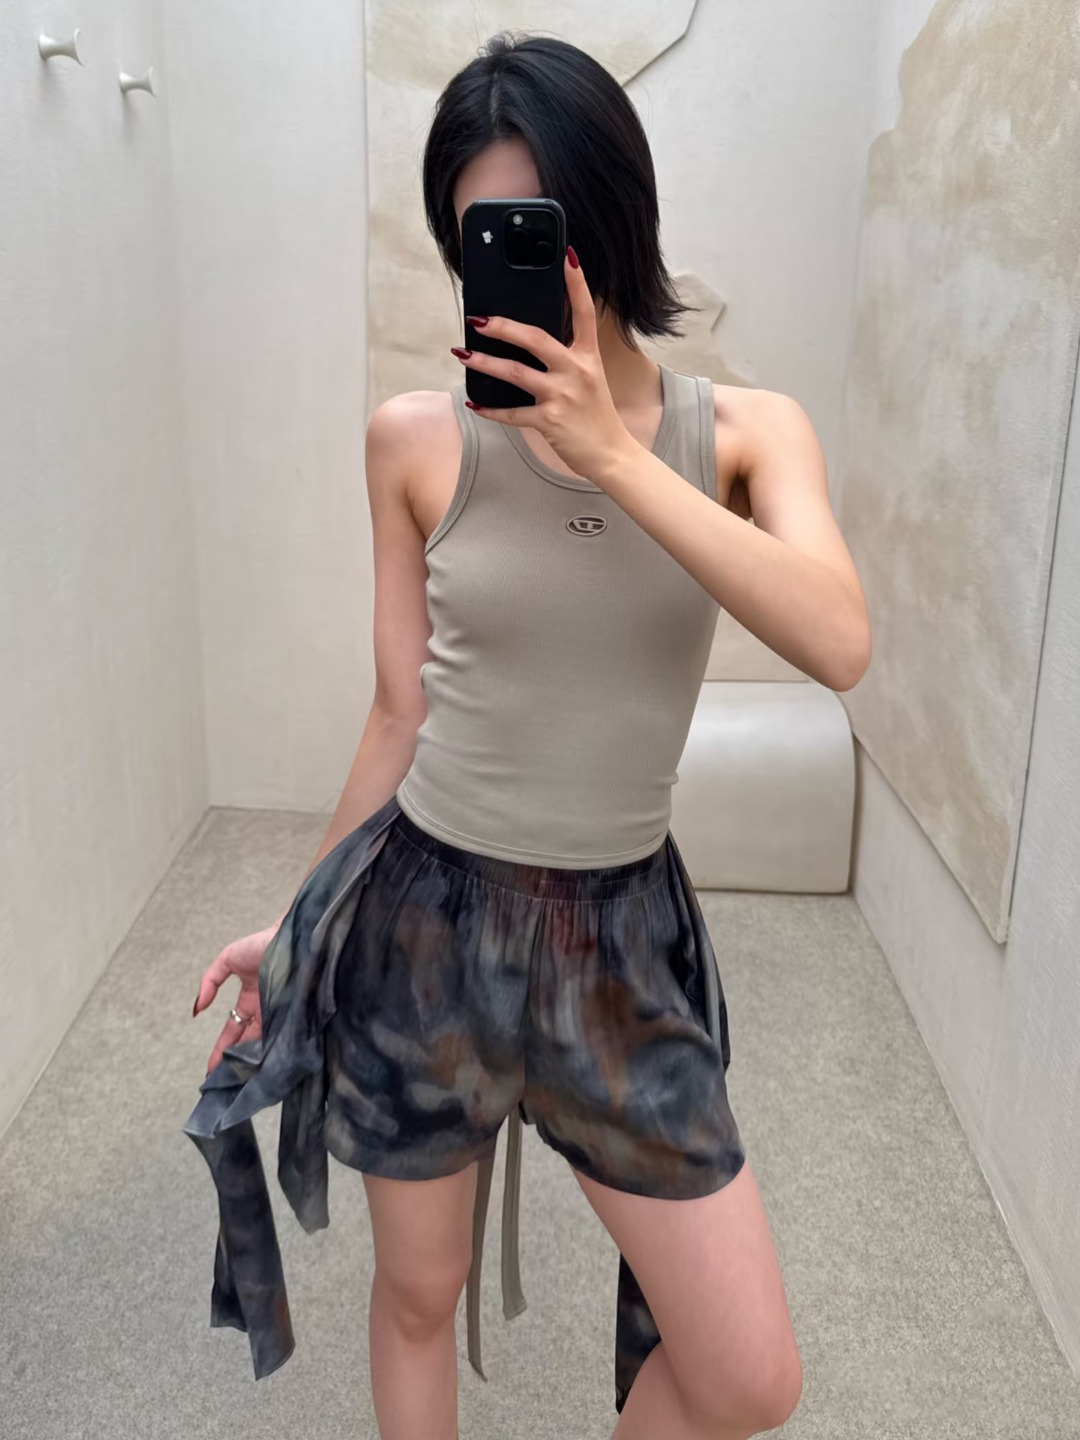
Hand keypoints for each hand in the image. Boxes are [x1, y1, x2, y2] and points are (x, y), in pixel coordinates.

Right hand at [192, 914, 283, 1074]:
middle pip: (249, 1045)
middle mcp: (268, 1012)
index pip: (233, 1032)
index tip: (211, 1072)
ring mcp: (283, 1015)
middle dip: (237, 1065)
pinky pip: (285, 1038)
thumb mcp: (228, 959)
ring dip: (256, 1064)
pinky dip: (276, 1053)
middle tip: (227, 1088)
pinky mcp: (298, 1015)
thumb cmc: (263, 943)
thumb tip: (196, 1010)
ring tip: (245, 1086)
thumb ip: (210, 981)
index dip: (222, 1052)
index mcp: (252, 1001)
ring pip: (267, 1046)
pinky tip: (267, 1069)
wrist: (296, 935)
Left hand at [450, 246, 635, 483]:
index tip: (567, 256)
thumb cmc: (597, 417)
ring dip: (484, 362)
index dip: (577, 283)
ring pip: (515, 373)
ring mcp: (562, 396)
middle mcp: (576, 371)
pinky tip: (474, 402)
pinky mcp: (549, 421)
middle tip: (478, 320)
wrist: (612, 456)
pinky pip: (512, 413)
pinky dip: (490, 409)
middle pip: (535, 338)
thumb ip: (567, 361)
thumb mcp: (591, 381)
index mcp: (588, 357)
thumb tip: (529, 346)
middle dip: (502, 327)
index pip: (585, 313)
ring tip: (462, 354)